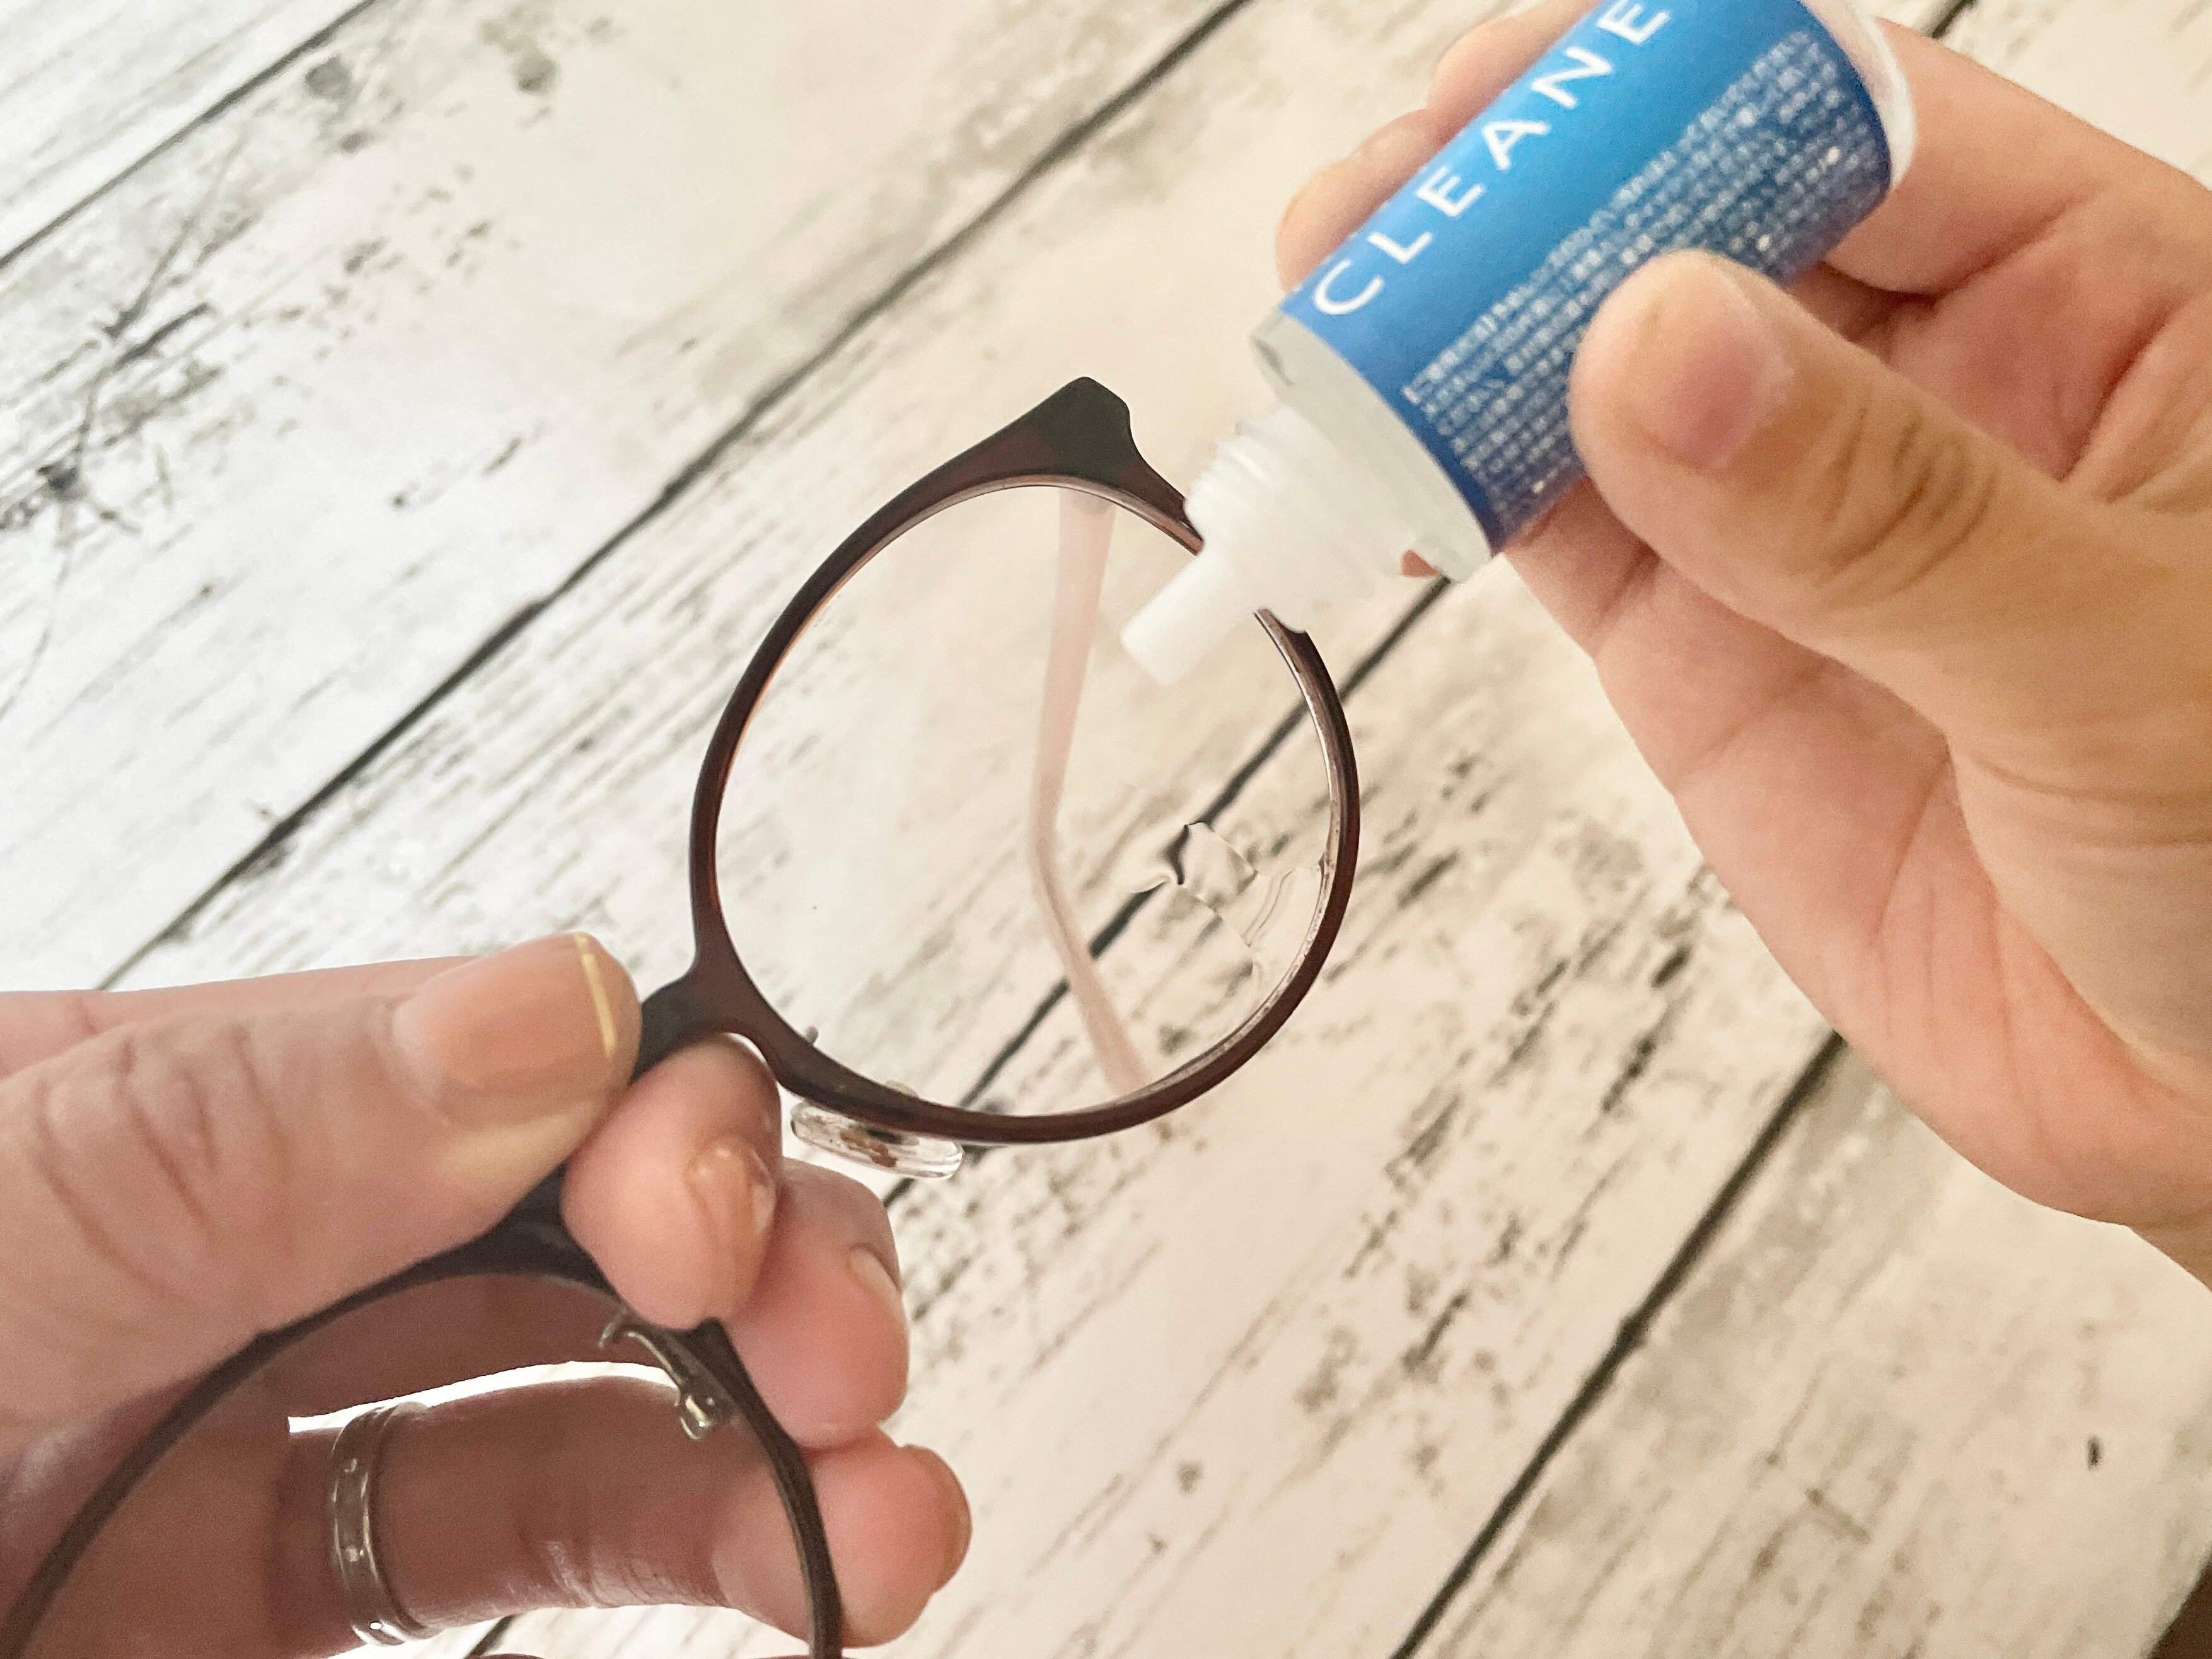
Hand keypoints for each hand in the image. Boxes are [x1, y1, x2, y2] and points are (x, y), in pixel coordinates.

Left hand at [0, 936, 967, 1655]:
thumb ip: (205, 1147)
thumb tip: (551, 1013)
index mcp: (124, 1106)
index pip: (457, 1053)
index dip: (635, 1114)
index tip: (705, 1226)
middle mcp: (219, 1249)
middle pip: (557, 1199)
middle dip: (744, 1251)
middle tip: (843, 1350)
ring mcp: (248, 1429)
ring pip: (574, 1380)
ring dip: (769, 1425)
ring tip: (897, 1508)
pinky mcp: (271, 1601)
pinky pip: (521, 1535)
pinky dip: (693, 1537)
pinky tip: (810, 1562)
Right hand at [1283, 8, 2211, 1276]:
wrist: (2205, 1096)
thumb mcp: (2121, 661)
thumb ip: (1890, 510)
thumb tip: (1654, 348)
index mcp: (2093, 300)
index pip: (1849, 124)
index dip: (1666, 100)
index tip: (1513, 119)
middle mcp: (1924, 382)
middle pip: (1684, 222)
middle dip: (1520, 208)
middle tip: (1374, 230)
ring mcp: (1790, 518)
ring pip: (1588, 373)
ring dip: (1448, 343)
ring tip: (1326, 337)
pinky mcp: (1700, 646)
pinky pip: (1549, 530)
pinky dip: (1445, 494)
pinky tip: (1372, 472)